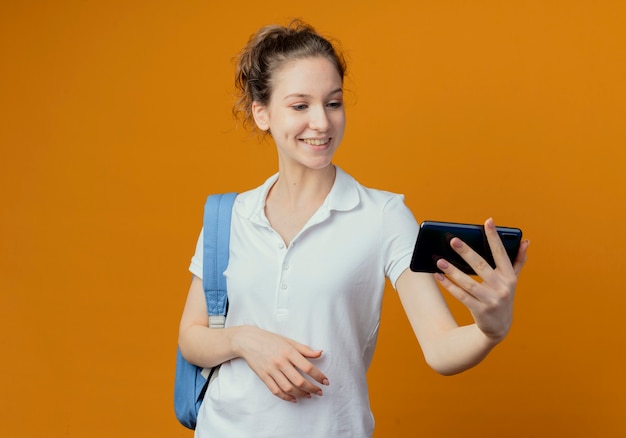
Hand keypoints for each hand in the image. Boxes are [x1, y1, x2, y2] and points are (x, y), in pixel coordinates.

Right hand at [233, 326, 329, 402]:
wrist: (248, 341)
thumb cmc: (270, 339)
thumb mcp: (289, 341)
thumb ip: (305, 349)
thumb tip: (320, 353)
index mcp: (288, 351)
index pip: (307, 366)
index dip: (318, 376)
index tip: (326, 381)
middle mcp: (280, 362)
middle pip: (299, 380)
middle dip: (312, 388)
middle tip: (319, 392)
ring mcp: (271, 370)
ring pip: (288, 388)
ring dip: (300, 394)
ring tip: (308, 395)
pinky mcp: (264, 377)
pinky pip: (276, 391)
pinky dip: (286, 397)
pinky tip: (294, 398)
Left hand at [434, 217, 528, 341]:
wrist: (499, 328)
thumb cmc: (502, 296)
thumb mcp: (512, 280)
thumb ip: (518, 261)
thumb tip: (526, 241)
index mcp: (510, 277)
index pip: (501, 253)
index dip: (495, 238)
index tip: (488, 222)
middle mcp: (502, 288)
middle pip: (481, 266)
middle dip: (466, 252)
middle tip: (453, 240)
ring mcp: (491, 300)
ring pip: (468, 282)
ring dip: (452, 271)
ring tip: (439, 260)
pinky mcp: (480, 310)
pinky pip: (461, 295)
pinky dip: (449, 286)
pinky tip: (438, 276)